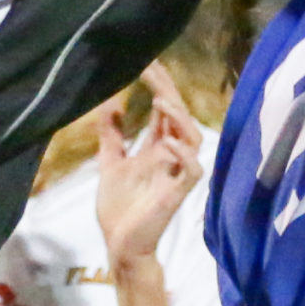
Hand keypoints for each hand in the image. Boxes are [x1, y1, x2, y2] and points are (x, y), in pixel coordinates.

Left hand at [95, 64, 206, 269]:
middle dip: (169, 92)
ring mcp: (177, 174)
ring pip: (194, 139)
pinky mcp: (178, 193)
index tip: (147, 63)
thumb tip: (110, 104)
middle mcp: (172, 157)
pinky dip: (184, 154)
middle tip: (153, 69)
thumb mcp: (110, 164)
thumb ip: (112, 137)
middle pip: (180, 118)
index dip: (159, 86)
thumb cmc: (119, 208)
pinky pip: (192, 170)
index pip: (165, 111)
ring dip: (179, 119)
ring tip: (162, 100)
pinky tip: (169, 140)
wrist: (120, 243)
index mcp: (158, 149)